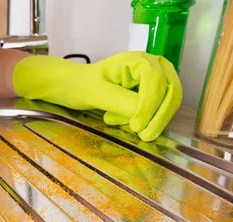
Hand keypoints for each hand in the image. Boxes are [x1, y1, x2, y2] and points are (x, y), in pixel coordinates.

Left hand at [12, 52, 182, 141]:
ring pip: (168, 103)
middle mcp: (153, 66)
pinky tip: (116, 119)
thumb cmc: (82, 85)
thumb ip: (122, 102)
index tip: (136, 127)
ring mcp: (156, 79)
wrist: (74, 86)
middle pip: (171, 93)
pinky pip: (158, 110)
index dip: (150, 106)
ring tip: (114, 121)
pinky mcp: (152, 93)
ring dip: (150, 119)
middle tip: (143, 136)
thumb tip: (143, 115)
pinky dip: (143, 119)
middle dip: (158, 117)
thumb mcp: (97, 94)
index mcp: (138, 60)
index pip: (157, 82)